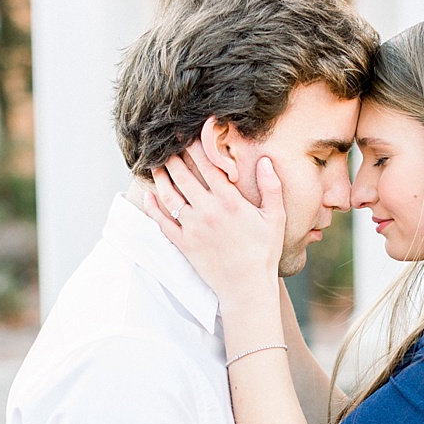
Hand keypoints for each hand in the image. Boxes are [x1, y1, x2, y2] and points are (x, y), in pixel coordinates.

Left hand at [147, 122, 285, 306]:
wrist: (246, 287)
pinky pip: (161, 222)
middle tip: (165, 146)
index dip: (195, 147)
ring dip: (160, 178)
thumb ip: (271, 187)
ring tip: (155, 165)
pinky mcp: (182, 243)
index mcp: (230, 201)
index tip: (187, 135)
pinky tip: (148, 196)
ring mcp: (192, 227)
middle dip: (173, 158)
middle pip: (183, 176)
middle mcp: (207, 210)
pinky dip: (152, 208)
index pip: (207, 165)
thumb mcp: (275, 217)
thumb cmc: (263, 252)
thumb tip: (266, 160)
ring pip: (169, 195)